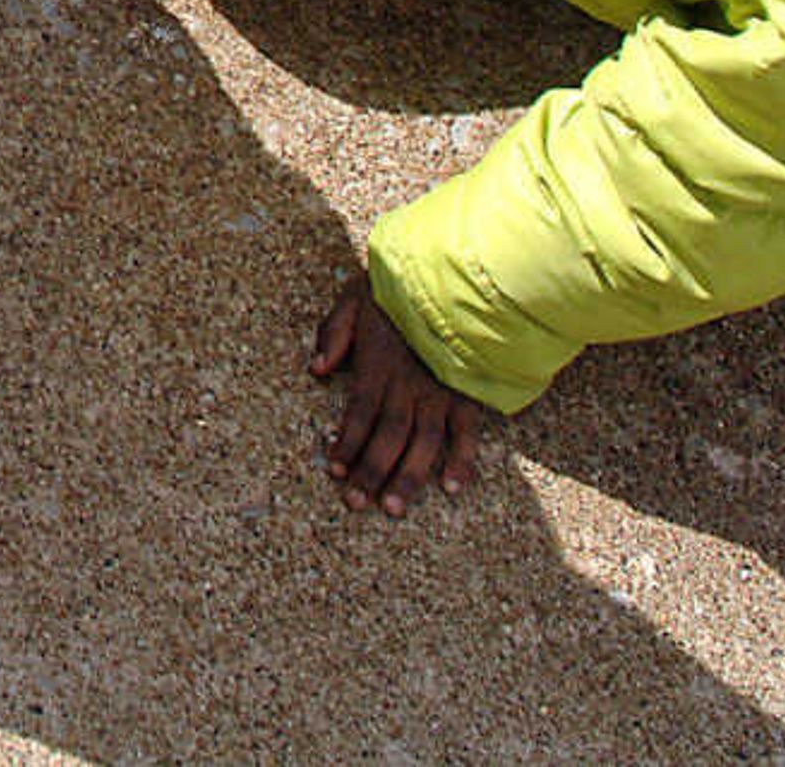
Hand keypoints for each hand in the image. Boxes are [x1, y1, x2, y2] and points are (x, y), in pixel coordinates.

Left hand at [308, 273, 481, 513]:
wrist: (457, 277)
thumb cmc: (401, 286)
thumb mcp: (356, 296)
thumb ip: (334, 332)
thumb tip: (316, 368)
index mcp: (379, 363)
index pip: (358, 412)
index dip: (346, 442)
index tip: (333, 469)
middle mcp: (409, 384)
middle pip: (387, 435)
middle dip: (370, 471)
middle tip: (356, 503)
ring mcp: (441, 391)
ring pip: (423, 442)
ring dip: (408, 476)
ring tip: (393, 508)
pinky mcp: (468, 392)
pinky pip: (466, 431)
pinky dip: (461, 459)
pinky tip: (451, 486)